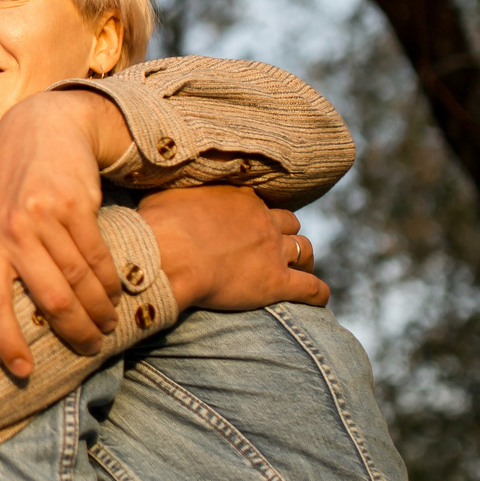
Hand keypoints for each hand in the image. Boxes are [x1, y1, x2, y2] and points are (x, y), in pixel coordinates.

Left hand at [0, 89, 134, 373]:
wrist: (39, 128)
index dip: (5, 340)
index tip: (22, 371)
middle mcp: (10, 230)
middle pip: (49, 299)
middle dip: (74, 333)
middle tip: (87, 350)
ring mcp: (44, 216)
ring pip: (79, 281)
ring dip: (98, 311)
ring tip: (105, 328)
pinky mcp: (76, 204)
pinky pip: (98, 256)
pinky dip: (110, 282)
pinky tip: (114, 295)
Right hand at [138, 185, 330, 313]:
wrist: (170, 255)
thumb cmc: (160, 224)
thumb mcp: (165, 193)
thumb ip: (178, 191)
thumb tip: (166, 180)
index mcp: (240, 198)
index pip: (258, 203)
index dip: (254, 215)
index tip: (244, 226)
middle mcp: (263, 220)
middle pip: (288, 222)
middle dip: (284, 233)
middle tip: (273, 247)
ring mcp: (273, 251)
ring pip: (304, 249)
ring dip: (303, 258)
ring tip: (300, 268)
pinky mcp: (276, 283)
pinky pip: (310, 288)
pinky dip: (318, 293)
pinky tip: (320, 300)